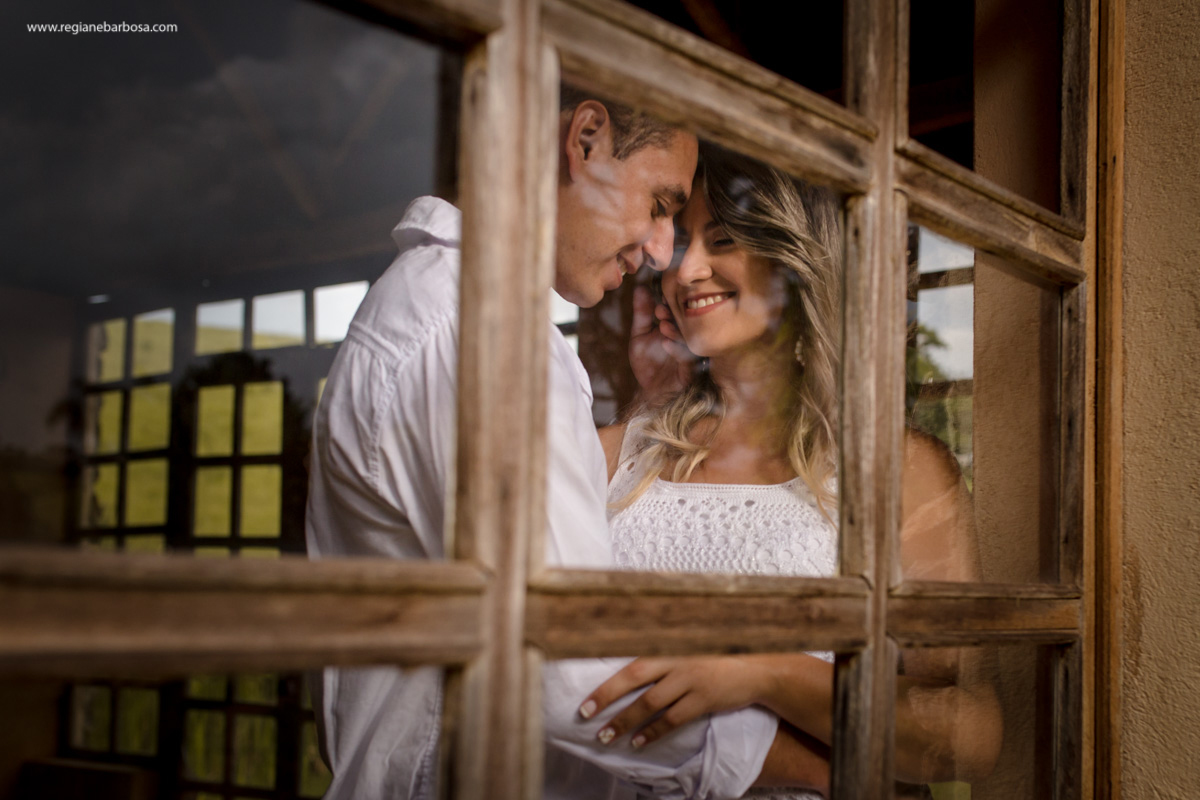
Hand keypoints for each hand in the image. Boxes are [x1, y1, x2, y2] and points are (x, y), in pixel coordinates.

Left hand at [579, 655, 764, 748]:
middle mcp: (676, 659)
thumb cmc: (713, 659)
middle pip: (634, 677)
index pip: (629, 662)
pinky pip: (674, 719)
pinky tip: (640, 742)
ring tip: (608, 736)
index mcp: (668, 646)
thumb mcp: (686, 650)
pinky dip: (654, 732)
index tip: (586, 696)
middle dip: (607, 696)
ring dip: (626, 721)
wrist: (753, 668)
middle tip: (585, 714)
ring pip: (651, 702)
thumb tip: (625, 672)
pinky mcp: (704, 698)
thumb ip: (660, 657)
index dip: (606, 679)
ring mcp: (690, 679)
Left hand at [628, 285, 693, 406]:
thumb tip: (640, 287)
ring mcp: (691, 353)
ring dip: (675, 331)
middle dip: (673, 315)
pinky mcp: (692, 370)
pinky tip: (665, 343)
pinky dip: (676, 349)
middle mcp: (687, 338)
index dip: (669, 303)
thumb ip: (642, 313)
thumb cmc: (649, 363)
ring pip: (688, 338)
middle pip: (687, 321)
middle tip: (660, 310)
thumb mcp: (640, 336)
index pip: (679, 309)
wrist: (652, 393)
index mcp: (677, 326)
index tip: (658, 300)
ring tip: (662, 326)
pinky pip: (688, 358)